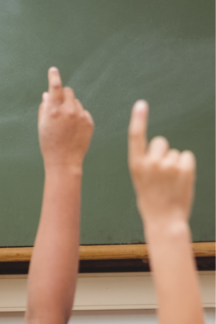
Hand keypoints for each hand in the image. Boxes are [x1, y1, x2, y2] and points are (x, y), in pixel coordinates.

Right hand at [38, 67, 93, 170]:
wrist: (64, 161)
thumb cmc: (49, 144)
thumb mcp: (42, 125)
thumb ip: (44, 107)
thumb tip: (47, 94)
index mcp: (54, 110)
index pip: (55, 87)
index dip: (53, 77)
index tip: (53, 70)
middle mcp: (69, 110)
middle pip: (69, 91)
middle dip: (63, 95)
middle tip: (59, 106)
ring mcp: (81, 116)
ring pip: (76, 102)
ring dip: (71, 107)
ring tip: (65, 124)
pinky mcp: (89, 122)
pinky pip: (83, 112)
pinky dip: (78, 117)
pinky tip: (73, 130)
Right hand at [128, 100, 194, 225]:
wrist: (164, 220)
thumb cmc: (151, 201)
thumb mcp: (141, 180)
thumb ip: (147, 163)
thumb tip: (162, 148)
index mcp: (136, 165)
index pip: (136, 137)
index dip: (138, 119)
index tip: (141, 104)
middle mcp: (150, 162)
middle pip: (160, 141)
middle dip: (162, 152)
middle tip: (162, 172)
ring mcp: (168, 165)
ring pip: (175, 152)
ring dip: (175, 163)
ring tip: (171, 182)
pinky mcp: (185, 167)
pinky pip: (187, 157)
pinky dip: (186, 167)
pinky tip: (181, 180)